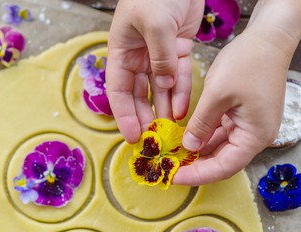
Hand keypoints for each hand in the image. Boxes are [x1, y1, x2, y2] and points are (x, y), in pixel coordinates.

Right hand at [106, 0, 203, 142]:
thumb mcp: (154, 22)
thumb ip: (160, 58)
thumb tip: (165, 87)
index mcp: (122, 51)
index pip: (118, 91)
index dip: (123, 115)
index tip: (131, 136)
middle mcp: (138, 57)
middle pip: (138, 95)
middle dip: (145, 117)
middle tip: (154, 140)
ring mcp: (159, 55)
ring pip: (160, 90)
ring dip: (164, 109)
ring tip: (171, 132)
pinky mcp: (179, 50)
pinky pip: (179, 77)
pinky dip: (181, 93)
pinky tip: (182, 110)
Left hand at [173, 28, 297, 185]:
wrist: (268, 38)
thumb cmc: (247, 62)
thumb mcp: (217, 94)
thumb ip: (201, 124)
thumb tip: (188, 147)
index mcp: (255, 136)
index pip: (224, 167)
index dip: (198, 175)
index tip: (174, 177)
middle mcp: (255, 136)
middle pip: (223, 161)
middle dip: (197, 165)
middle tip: (171, 167)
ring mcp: (250, 126)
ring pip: (221, 147)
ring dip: (199, 151)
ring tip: (175, 155)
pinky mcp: (244, 116)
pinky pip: (222, 132)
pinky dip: (205, 136)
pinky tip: (187, 138)